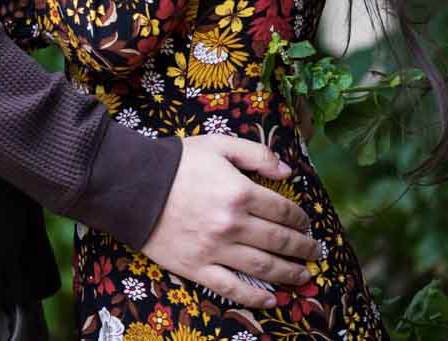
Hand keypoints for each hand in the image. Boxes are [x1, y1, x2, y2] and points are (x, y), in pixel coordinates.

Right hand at [141, 134, 320, 309]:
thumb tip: (288, 171)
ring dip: (289, 273)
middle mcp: (233, 224)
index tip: (306, 223)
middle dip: (303, 248)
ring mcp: (216, 249)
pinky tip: (271, 300)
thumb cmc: (176, 162)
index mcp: (240, 193)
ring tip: (303, 275)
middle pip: (279, 241)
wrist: (132, 186)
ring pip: (263, 267)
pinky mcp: (197, 267)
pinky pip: (232, 288)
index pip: (283, 211)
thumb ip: (256, 154)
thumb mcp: (218, 146)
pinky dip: (255, 297)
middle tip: (315, 252)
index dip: (300, 219)